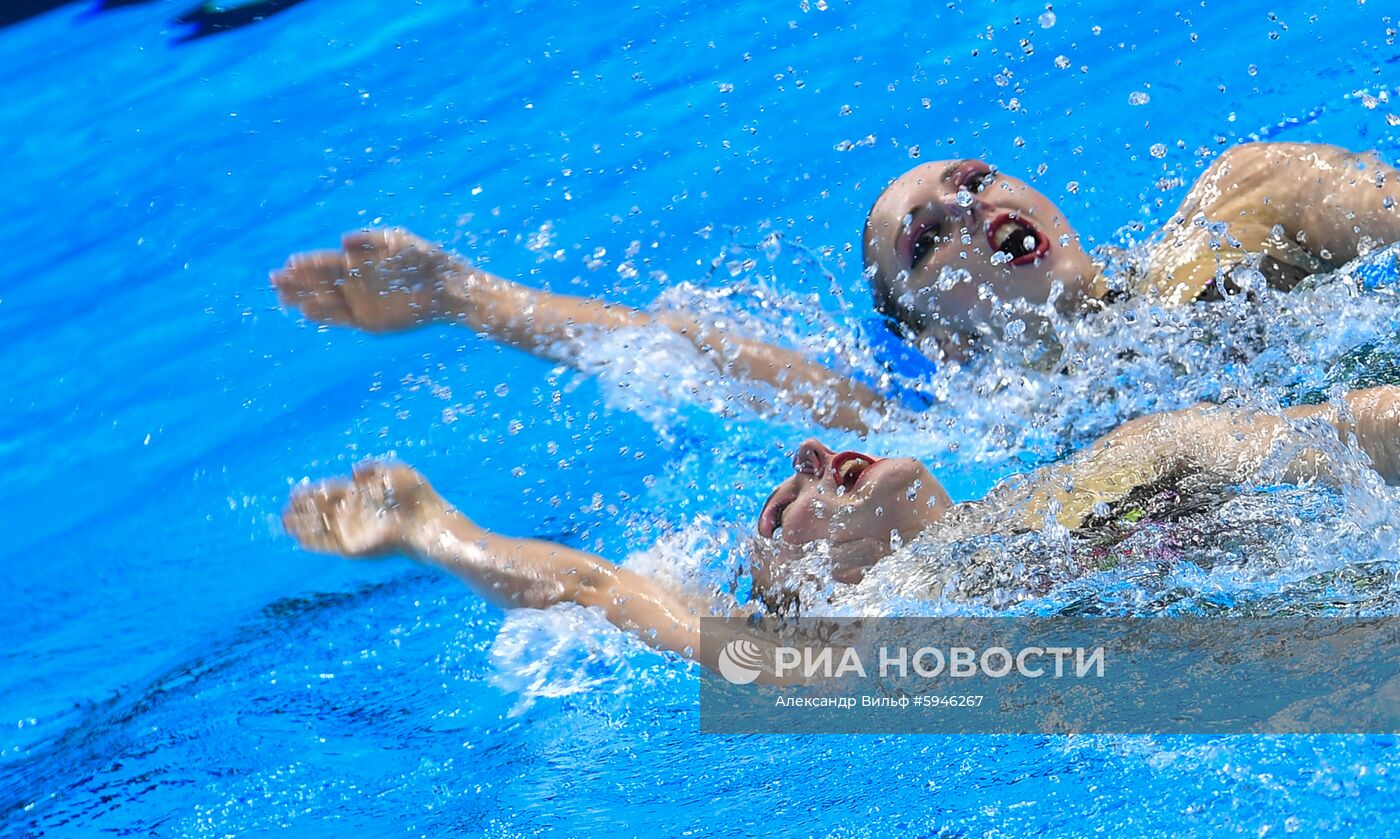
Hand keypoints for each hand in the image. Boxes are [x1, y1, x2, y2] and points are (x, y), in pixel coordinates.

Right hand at [271, 229, 457, 332]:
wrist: (447, 288)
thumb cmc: (424, 260)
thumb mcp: (397, 240)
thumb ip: (369, 239)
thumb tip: (342, 240)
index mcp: (358, 262)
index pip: (325, 263)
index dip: (306, 264)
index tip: (288, 264)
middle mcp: (355, 283)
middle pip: (318, 283)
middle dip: (297, 281)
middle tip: (275, 280)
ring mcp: (360, 303)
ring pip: (324, 301)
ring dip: (304, 297)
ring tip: (283, 297)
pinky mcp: (369, 321)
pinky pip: (340, 319)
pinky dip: (323, 315)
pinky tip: (307, 309)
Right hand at [283, 462, 446, 558]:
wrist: (430, 524)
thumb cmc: (420, 497)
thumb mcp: (399, 472)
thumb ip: (374, 468)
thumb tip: (352, 471)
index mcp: (363, 494)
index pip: (331, 492)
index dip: (313, 492)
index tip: (295, 491)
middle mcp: (356, 513)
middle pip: (322, 510)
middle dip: (303, 509)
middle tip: (285, 506)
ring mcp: (354, 530)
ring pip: (321, 528)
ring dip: (302, 526)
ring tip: (284, 523)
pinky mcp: (355, 547)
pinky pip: (328, 545)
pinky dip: (313, 541)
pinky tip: (298, 539)